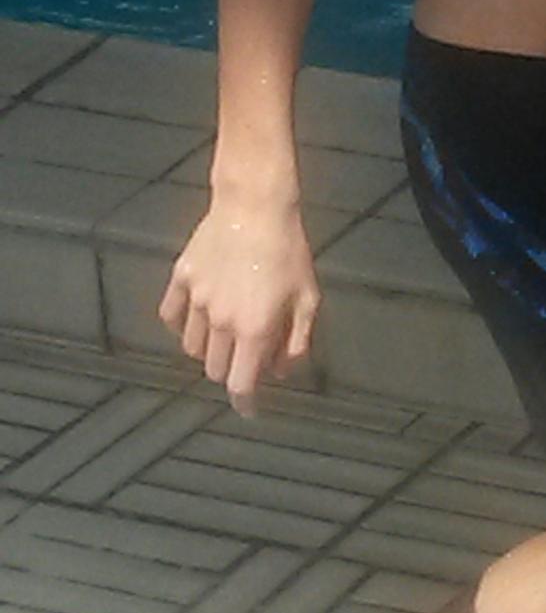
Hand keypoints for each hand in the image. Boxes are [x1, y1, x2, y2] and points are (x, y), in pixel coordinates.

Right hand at [158, 197, 320, 417]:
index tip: (249, 408)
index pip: (240, 384)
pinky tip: (195, 318)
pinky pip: (170, 316)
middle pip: (214, 369)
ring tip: (225, 332)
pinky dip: (180, 326)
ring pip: (191, 347)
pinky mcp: (181, 278)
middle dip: (231, 370)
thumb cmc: (289, 250)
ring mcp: (196, 300)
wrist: (256, 204)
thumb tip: (281, 372)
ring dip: (208, 349)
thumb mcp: (307, 296)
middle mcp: (220, 322)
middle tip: (247, 353)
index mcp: (254, 330)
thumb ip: (297, 340)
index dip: (245, 403)